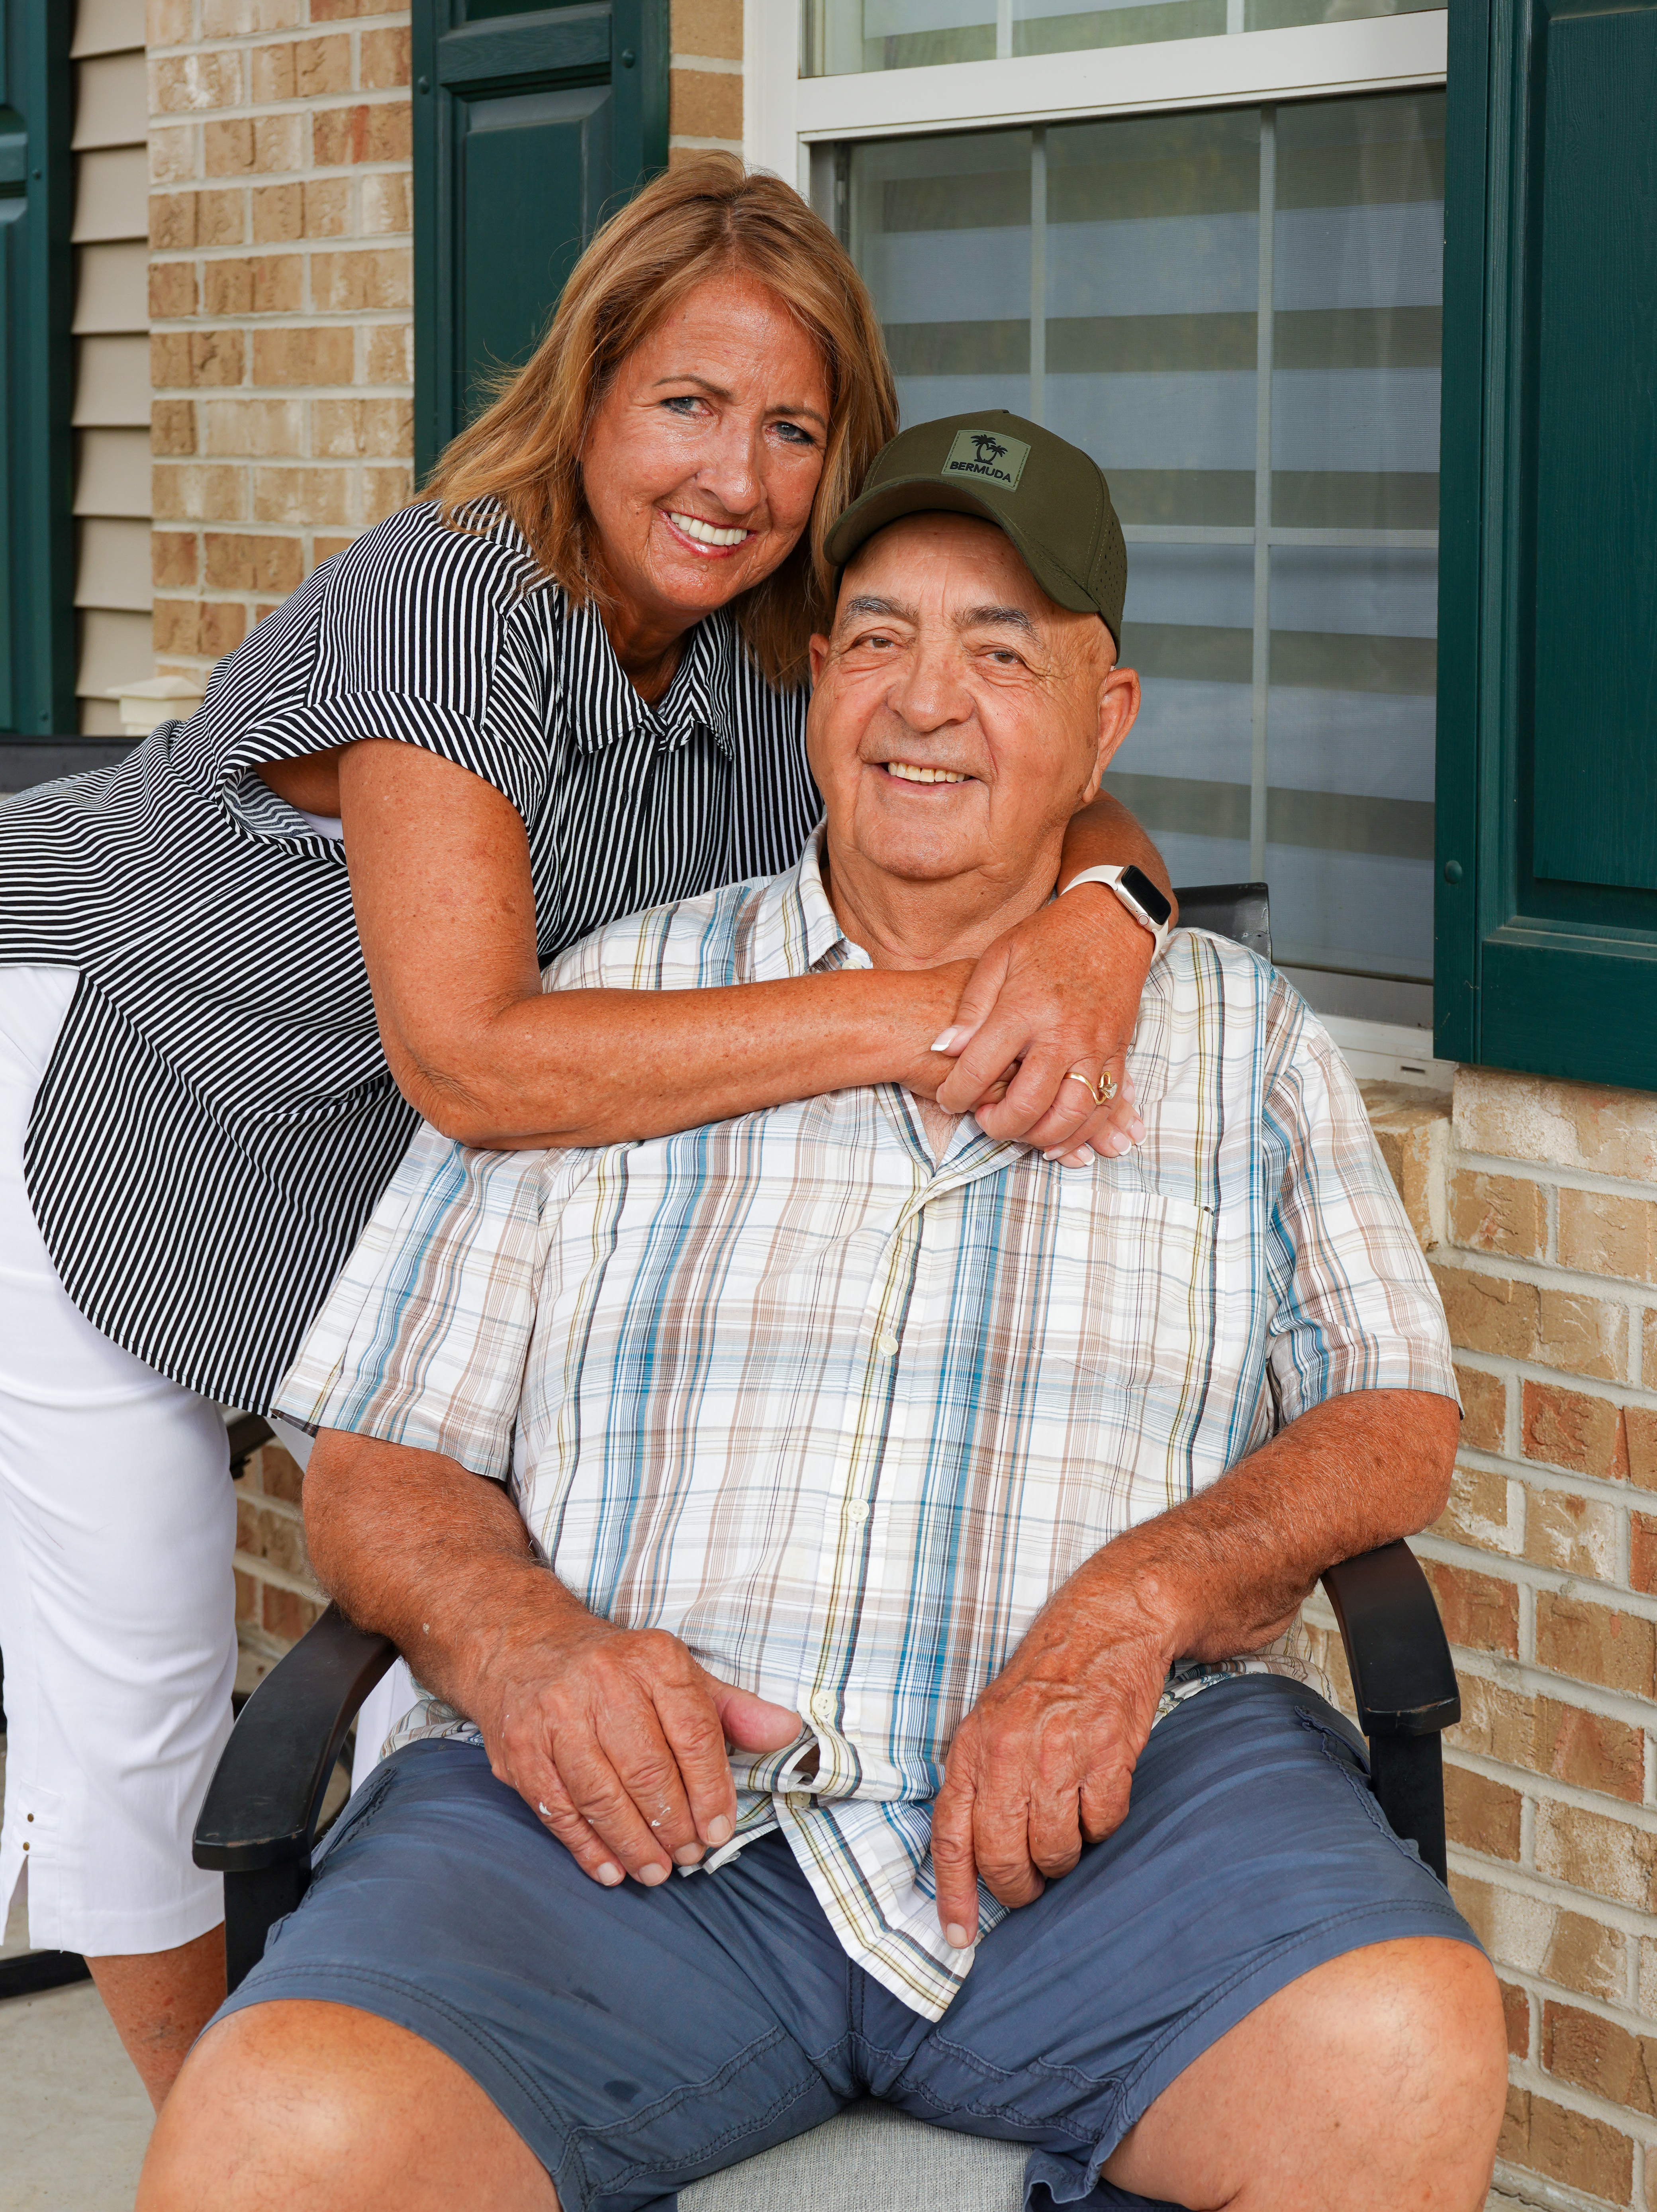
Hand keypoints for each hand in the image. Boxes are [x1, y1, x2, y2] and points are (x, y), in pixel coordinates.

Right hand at [475, 1604, 802, 1888]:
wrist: (523, 1644)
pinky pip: (559, 1810)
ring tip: (656, 1870)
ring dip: (634, 1845)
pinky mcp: (521, 1748)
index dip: (712, 1791)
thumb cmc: (615, 1670)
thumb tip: (786, 1732)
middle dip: (673, 1826)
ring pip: (603, 1796)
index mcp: (653, 1659)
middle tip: (689, 1856)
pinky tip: (611, 1868)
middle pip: (648, 1771)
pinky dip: (587, 1847)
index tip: (720, 1830)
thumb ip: (731, 1709)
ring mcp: (555, 1715)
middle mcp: (603, 1680)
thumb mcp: (677, 1674)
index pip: (695, 1734)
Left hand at [930, 1578, 1169, 1947]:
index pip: (952, 1836)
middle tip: (1033, 1881)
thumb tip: (971, 1858)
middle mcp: (1009, 1752)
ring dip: (1065, 1855)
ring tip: (1069, 1825)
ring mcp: (1059, 1754)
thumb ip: (978, 1781)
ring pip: (1056, 1850)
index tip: (959, 1936)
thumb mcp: (990, 1720)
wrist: (1104, 1626)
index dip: (953, 1894)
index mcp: (973, 1747)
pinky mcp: (1107, 1755)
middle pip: (1004, 1857)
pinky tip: (1098, 1794)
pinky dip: (1103, 1823)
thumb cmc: (1044, 1682)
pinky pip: (1103, 1824)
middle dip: (1020, 1885)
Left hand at [932, 888, 1151, 1164]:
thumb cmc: (1050, 936)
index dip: (957, 1093)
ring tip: (1020, 1134)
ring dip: (1043, 1137)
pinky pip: (1105, 1106)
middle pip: (1029, 1103)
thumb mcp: (999, 957)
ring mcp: (1095, 1047)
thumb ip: (971, 1006)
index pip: (982, 1067)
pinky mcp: (1118, 1052)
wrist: (1112, 922)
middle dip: (1000, 1126)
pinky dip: (1083, 1132)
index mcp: (1025, 1009)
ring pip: (1072, 1114)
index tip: (948, 1099)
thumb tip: (943, 1047)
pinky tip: (1060, 1139)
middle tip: (984, 1122)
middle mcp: (1063, 1034)